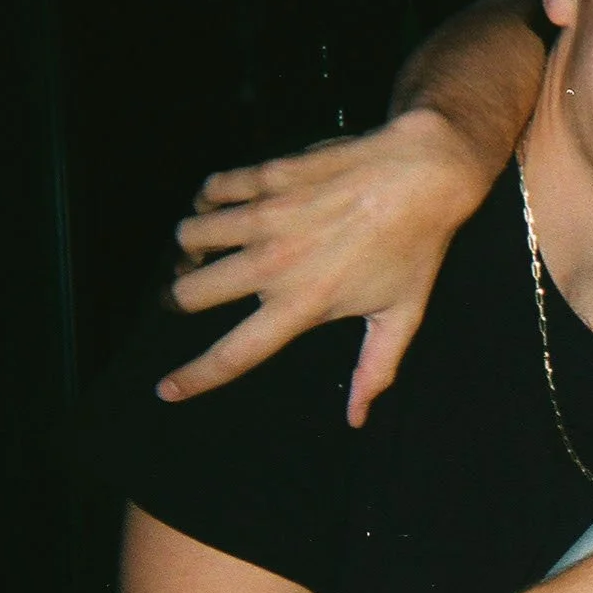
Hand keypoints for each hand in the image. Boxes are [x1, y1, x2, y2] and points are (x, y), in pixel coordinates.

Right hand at [157, 108, 497, 424]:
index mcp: (304, 304)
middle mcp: (276, 263)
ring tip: (204, 249)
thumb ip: (375, 368)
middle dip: (180, 297)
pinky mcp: (268, 177)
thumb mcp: (403, 315)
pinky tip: (225, 205)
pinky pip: (212, 189)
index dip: (196, 377)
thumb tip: (357, 418)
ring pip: (190, 236)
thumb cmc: (417, 248)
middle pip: (190, 292)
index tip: (167, 389)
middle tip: (188, 292)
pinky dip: (210, 199)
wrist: (425, 174)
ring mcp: (268, 217)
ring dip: (191, 246)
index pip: (236, 353)